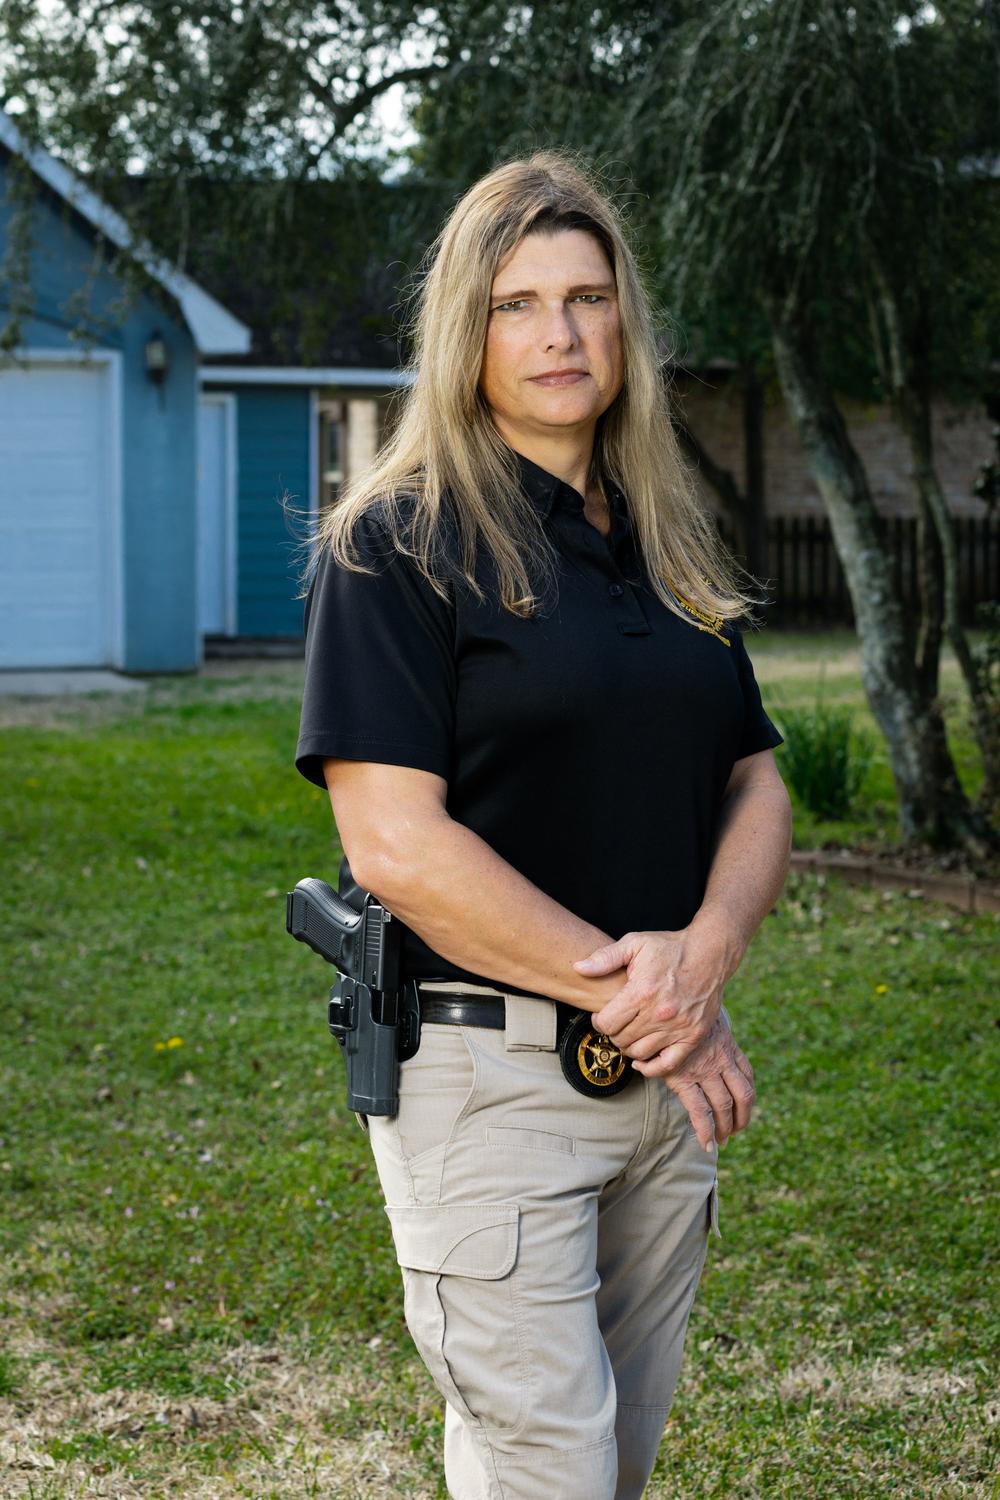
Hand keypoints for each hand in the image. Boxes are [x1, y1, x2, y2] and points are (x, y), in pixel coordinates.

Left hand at [572, 922, 736, 1072]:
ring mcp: (679, 1028)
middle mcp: (660, 1014)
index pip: (606, 1024)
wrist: (710, 952)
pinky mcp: (693, 1036)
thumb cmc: (669, 947)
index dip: (599, 1021)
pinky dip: (652, 1068)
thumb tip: (578, 967)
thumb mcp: (635, 943)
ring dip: (629, 1047)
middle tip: (617, 1024)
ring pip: (640, 1053)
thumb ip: (605, 958)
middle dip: (613, 1033)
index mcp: (642, 992)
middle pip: (621, 1040)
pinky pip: (668, 1065)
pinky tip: (643, 1059)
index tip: (603, 1016)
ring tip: (630, 1034)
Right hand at [638, 1005, 755, 1150]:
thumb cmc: (677, 1006)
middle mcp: (721, 1059)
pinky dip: (705, 1130)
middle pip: (743, 1095)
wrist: (659, 1003)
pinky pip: (700, 1110)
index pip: (747, 1076)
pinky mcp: (683, 1078)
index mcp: (728, 1045)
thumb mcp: (704, 1015)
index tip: (744, 1109)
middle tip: (735, 1131)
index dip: (748, 1097)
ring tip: (721, 1140)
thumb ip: (709, 1028)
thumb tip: (708, 1031)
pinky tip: (706, 1144)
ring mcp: (704, 1070)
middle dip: (743, 1118)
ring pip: (724, 1106)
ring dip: (725, 1128)